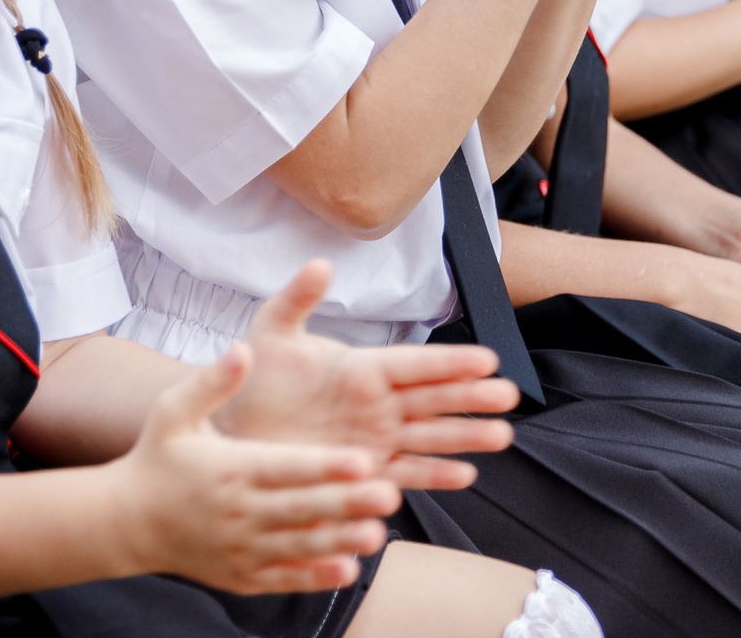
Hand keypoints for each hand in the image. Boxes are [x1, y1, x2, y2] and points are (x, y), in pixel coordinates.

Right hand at [117, 345, 402, 595]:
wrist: (126, 521)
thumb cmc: (157, 458)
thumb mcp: (172, 412)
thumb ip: (212, 382)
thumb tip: (242, 349)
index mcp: (228, 468)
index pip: (284, 467)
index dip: (324, 465)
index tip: (362, 459)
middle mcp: (236, 511)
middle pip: (300, 508)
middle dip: (345, 503)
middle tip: (389, 495)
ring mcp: (239, 548)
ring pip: (298, 547)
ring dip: (339, 542)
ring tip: (378, 536)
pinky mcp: (240, 576)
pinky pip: (282, 578)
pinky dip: (314, 578)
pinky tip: (347, 571)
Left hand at [216, 261, 514, 490]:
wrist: (231, 430)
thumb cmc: (253, 379)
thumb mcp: (272, 333)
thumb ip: (297, 300)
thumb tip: (320, 264)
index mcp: (362, 368)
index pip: (416, 364)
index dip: (451, 362)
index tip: (488, 359)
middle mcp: (376, 404)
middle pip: (434, 399)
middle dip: (472, 397)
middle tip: (509, 396)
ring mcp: (374, 439)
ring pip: (430, 438)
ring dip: (465, 437)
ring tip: (501, 436)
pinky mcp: (364, 472)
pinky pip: (405, 473)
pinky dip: (434, 476)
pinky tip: (464, 475)